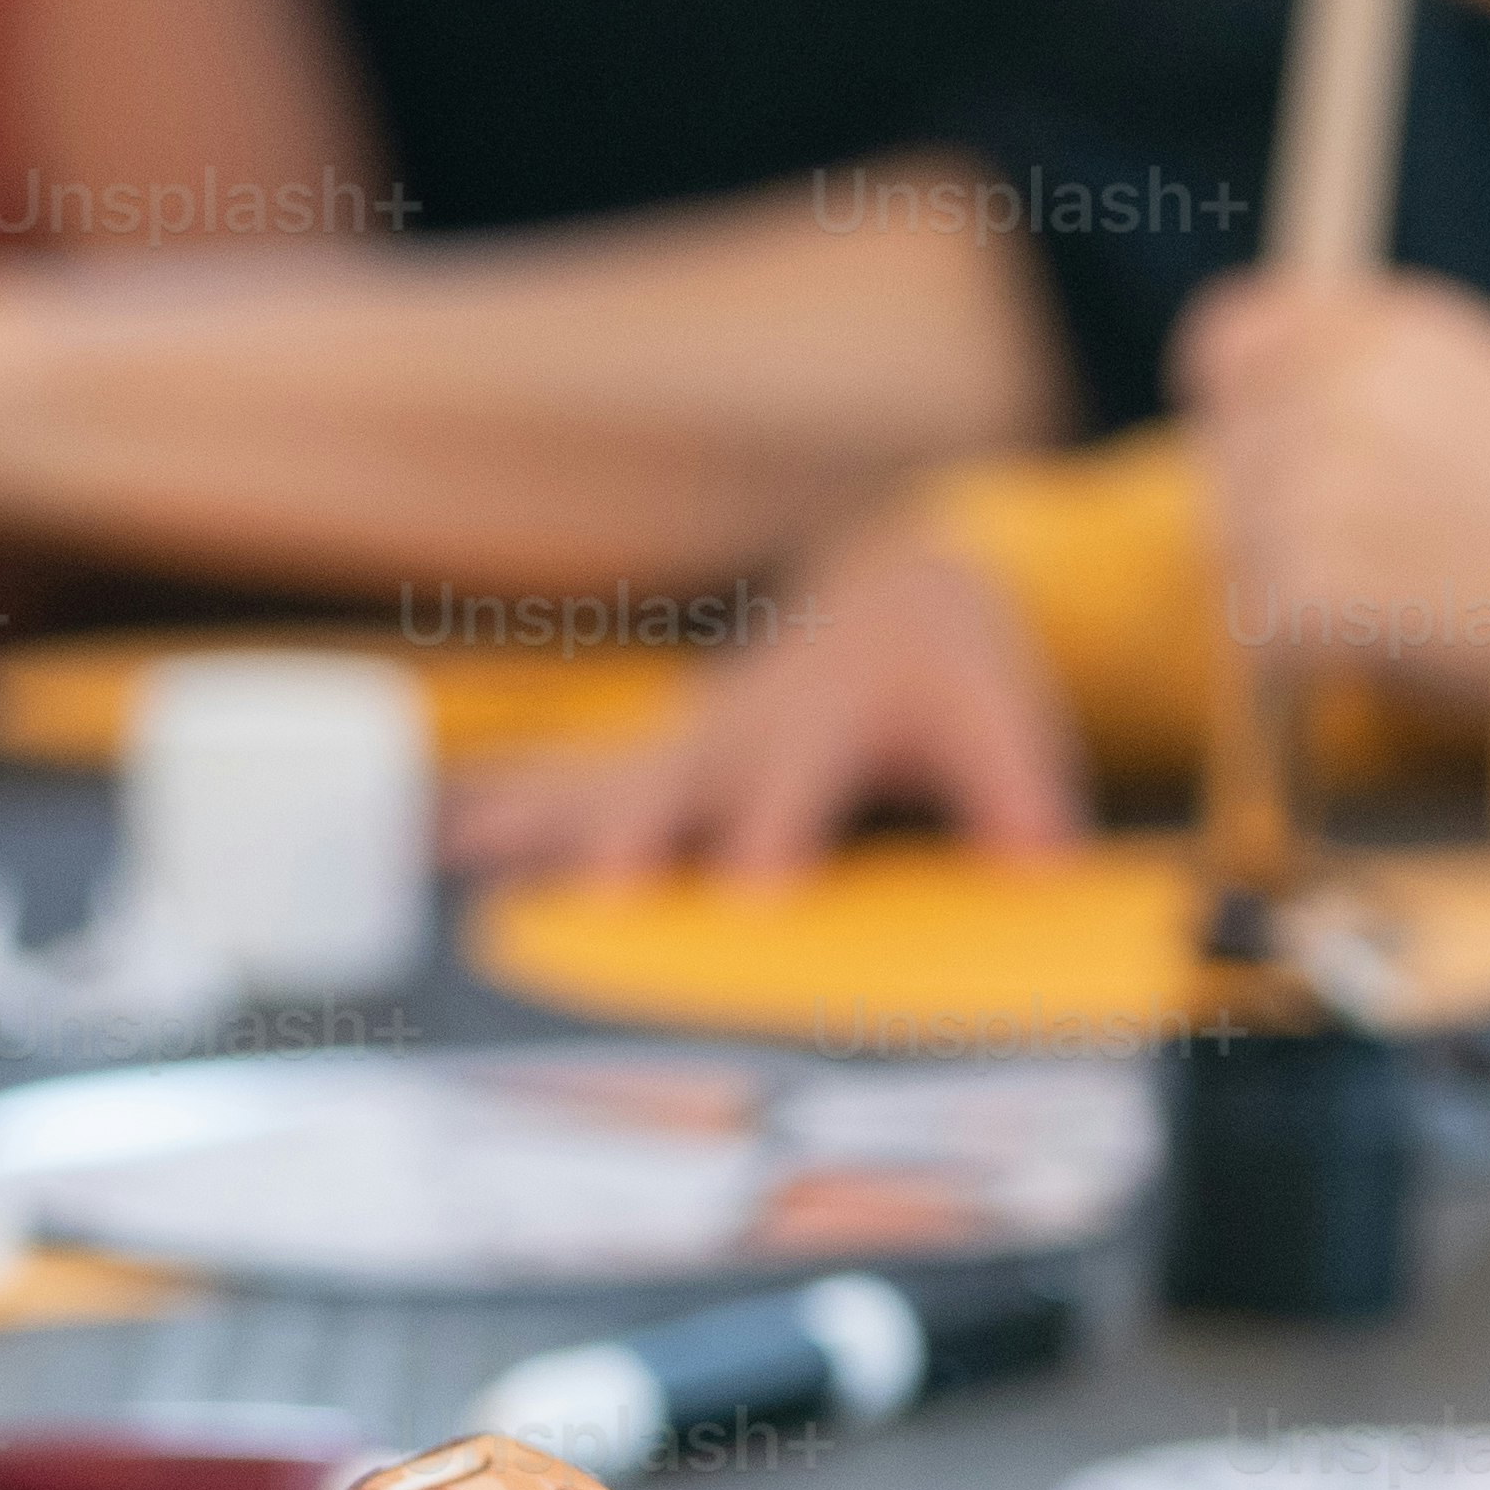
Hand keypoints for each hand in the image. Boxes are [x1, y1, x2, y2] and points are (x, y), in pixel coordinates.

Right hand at [448, 515, 1085, 878]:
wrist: (897, 605)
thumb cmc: (949, 678)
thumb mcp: (1000, 718)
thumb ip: (1019, 789)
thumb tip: (1045, 862)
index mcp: (823, 718)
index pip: (802, 777)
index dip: (778, 823)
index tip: (750, 884)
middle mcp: (738, 731)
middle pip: (677, 779)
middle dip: (635, 828)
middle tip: (605, 881)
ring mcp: (686, 745)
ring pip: (599, 780)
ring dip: (537, 819)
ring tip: (466, 854)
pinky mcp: (658, 763)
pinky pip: (569, 784)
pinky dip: (506, 809)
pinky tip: (444, 843)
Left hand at [1172, 269, 1489, 682]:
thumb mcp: (1479, 384)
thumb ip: (1366, 373)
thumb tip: (1239, 394)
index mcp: (1379, 326)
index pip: (1228, 340)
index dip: (1236, 400)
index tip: (1260, 444)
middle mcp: (1337, 389)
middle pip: (1229, 464)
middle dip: (1274, 517)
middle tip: (1379, 559)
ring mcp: (1317, 488)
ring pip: (1242, 554)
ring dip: (1302, 591)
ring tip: (1413, 599)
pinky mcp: (1311, 589)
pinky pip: (1266, 635)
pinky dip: (1315, 661)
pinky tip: (1403, 643)